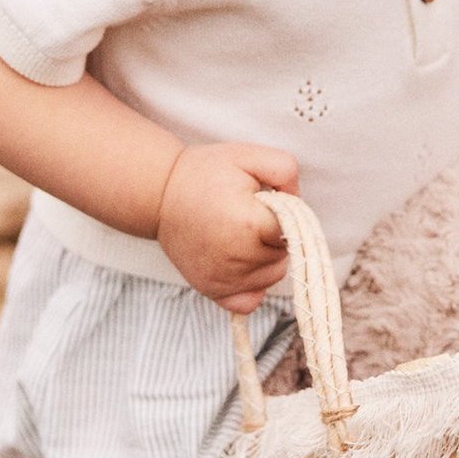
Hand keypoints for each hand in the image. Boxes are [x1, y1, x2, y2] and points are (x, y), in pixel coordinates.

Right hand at [156, 142, 299, 313]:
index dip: (286, 215)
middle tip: (251, 215)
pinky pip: (250, 301)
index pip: (295, 230)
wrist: (158, 194)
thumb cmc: (204, 173)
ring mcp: (224, 278)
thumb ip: (285, 170)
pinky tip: (242, 263)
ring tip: (243, 235)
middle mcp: (238, 258)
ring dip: (267, 258)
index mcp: (250, 224)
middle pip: (284, 255)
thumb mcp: (248, 156)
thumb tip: (299, 200)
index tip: (267, 204)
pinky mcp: (212, 290)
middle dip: (276, 235)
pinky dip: (253, 286)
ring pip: (271, 276)